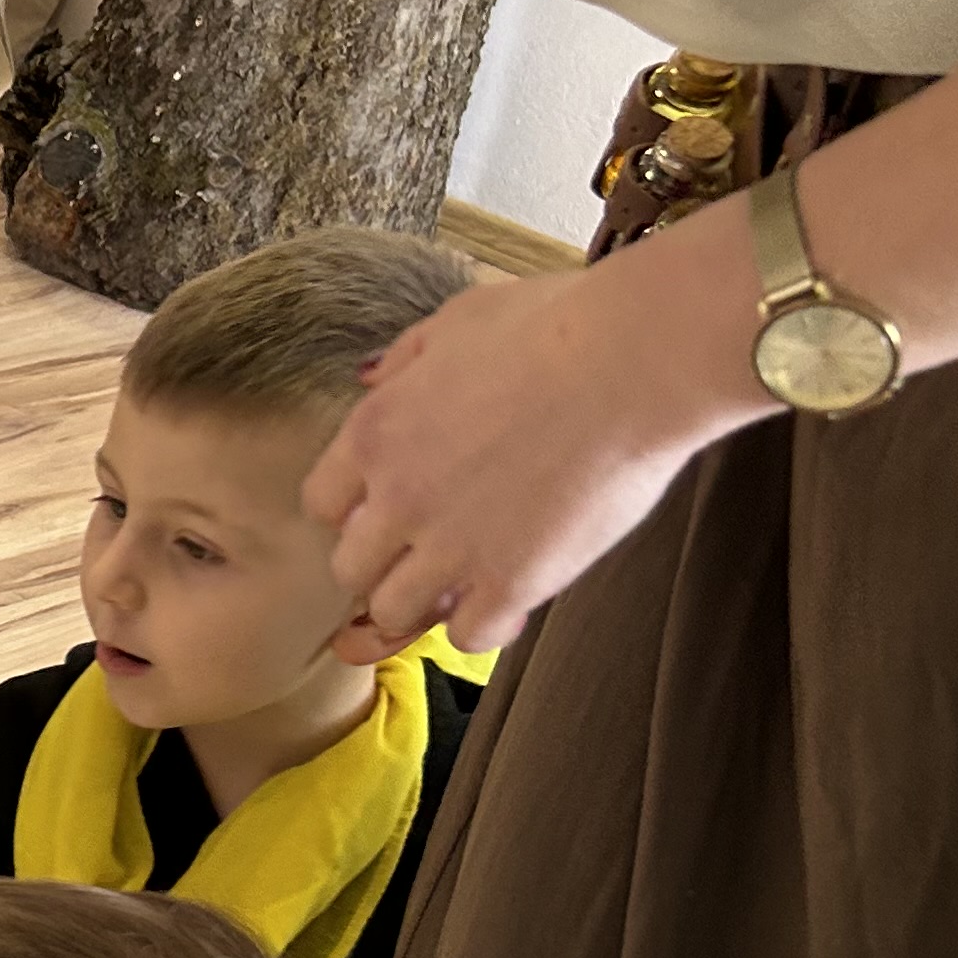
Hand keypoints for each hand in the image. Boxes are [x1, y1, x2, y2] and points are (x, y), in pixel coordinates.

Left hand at [304, 244, 760, 652]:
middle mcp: (398, 497)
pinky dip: (484, 625)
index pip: (321, 504)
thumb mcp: (458, 321)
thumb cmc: (558, 325)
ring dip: (425, 601)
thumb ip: (406, 360)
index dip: (355, 512)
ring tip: (465, 579)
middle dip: (383, 563)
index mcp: (376, 434)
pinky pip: (468, 637)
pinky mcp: (513, 581)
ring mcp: (452, 546)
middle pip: (349, 568)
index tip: (389, 507)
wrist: (636, 359)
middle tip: (428, 551)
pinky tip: (510, 597)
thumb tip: (372, 379)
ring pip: (394, 612)